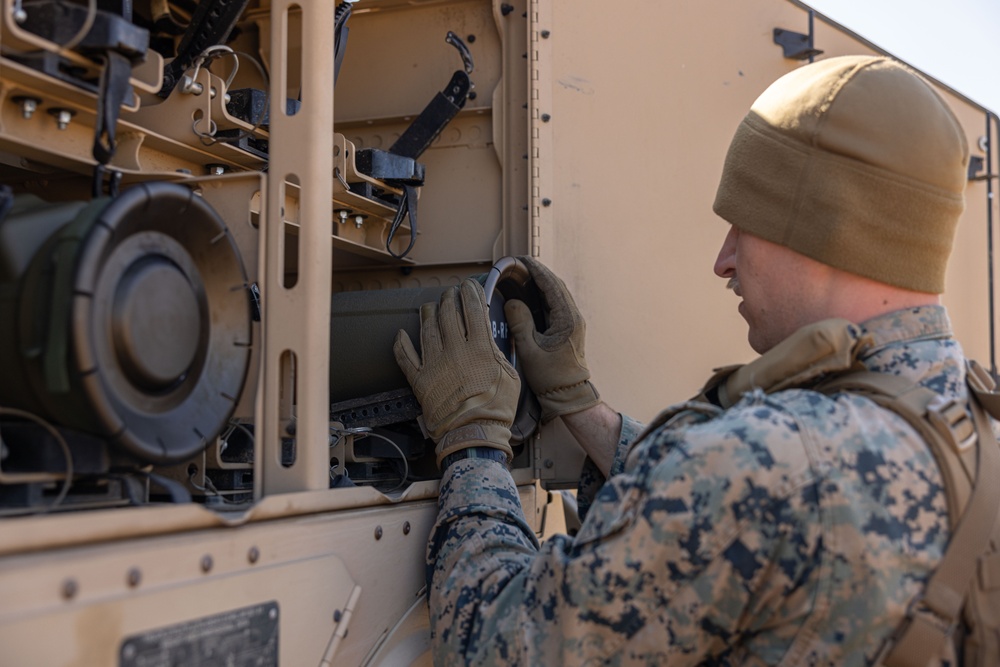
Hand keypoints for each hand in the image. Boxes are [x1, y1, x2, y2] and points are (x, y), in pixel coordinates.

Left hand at [394, 279, 519, 466]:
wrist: (473, 434)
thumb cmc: (496, 409)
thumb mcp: (510, 375)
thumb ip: (498, 352)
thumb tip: (490, 338)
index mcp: (479, 348)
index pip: (473, 309)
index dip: (470, 293)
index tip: (469, 286)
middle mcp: (454, 350)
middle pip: (448, 313)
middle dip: (449, 298)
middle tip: (450, 293)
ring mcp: (434, 364)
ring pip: (426, 328)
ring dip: (428, 313)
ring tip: (431, 306)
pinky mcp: (419, 380)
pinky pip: (405, 357)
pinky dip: (401, 344)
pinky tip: (401, 334)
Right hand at [503, 256, 599, 421]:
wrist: (569, 396)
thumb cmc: (551, 377)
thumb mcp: (529, 350)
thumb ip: (520, 323)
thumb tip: (512, 302)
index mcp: (568, 319)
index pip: (552, 286)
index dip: (537, 271)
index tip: (523, 260)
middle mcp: (574, 318)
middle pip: (557, 286)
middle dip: (539, 273)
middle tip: (521, 264)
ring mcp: (573, 323)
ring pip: (558, 294)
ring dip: (543, 283)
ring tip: (525, 275)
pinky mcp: (569, 329)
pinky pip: (557, 304)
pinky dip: (545, 295)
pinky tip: (532, 294)